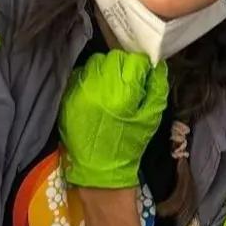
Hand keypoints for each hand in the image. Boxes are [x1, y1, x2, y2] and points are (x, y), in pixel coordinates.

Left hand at [59, 51, 167, 187]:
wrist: (99, 168)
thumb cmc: (130, 143)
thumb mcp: (152, 117)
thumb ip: (157, 88)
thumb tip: (158, 65)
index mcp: (122, 94)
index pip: (133, 60)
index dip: (142, 66)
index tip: (144, 76)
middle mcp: (98, 87)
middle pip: (113, 57)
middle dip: (123, 65)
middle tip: (128, 82)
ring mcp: (80, 90)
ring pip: (95, 62)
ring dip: (106, 69)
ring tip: (112, 86)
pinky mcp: (67, 96)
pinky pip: (81, 73)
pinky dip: (91, 77)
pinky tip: (97, 91)